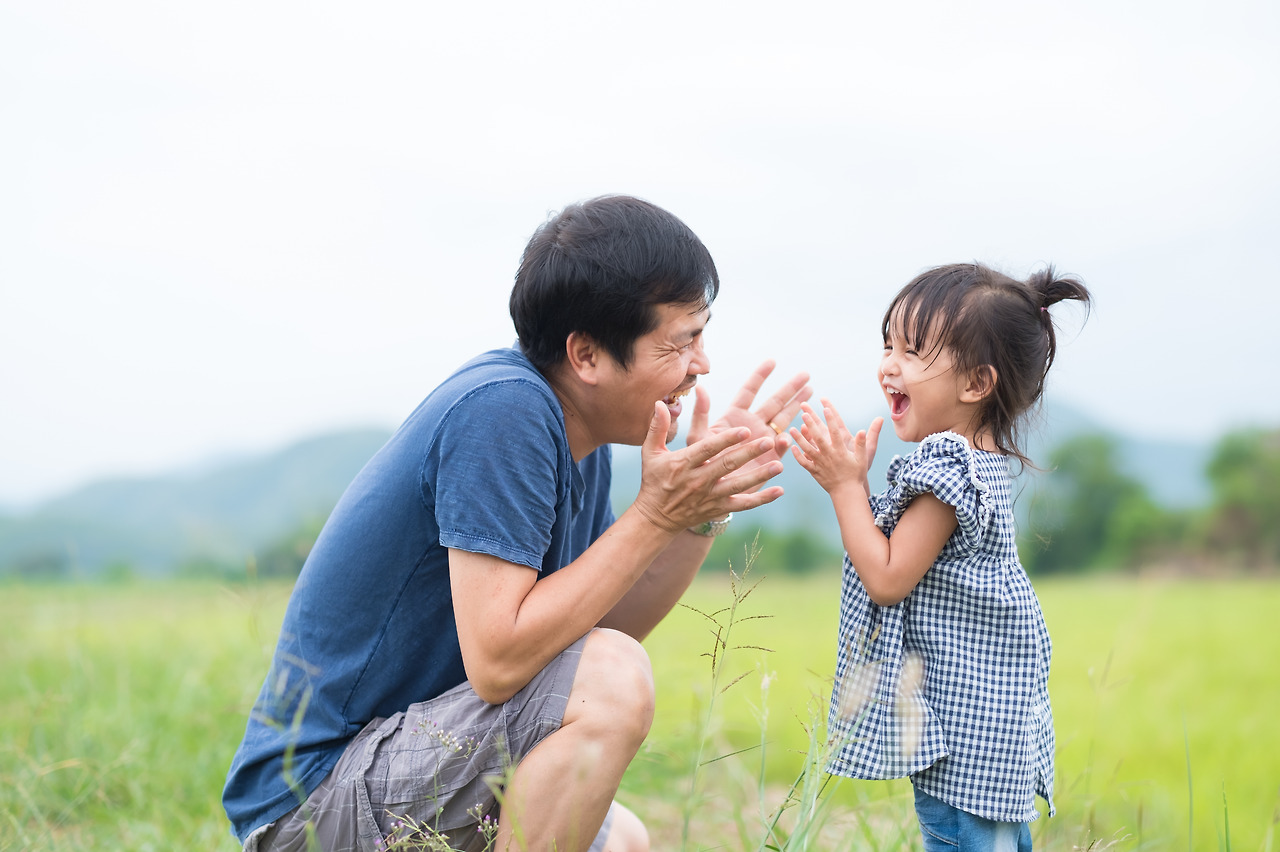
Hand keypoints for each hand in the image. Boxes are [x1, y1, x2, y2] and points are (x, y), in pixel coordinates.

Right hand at [630, 401, 784, 533]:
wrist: (656, 517)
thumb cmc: (655, 479)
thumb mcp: (651, 452)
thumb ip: (657, 427)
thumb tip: (660, 403)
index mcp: (684, 463)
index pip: (708, 449)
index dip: (726, 440)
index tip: (743, 430)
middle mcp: (699, 480)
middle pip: (728, 465)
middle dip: (748, 454)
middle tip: (768, 441)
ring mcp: (711, 496)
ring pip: (739, 485)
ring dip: (759, 476)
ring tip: (778, 466)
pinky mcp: (719, 508)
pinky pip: (744, 504)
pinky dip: (762, 499)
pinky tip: (779, 490)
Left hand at [688, 360, 812, 463]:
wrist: (709, 491)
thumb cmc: (699, 464)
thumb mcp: (697, 439)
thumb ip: (701, 415)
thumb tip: (701, 389)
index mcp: (734, 417)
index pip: (749, 392)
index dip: (760, 376)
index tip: (772, 361)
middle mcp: (752, 426)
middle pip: (774, 403)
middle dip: (789, 389)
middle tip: (805, 375)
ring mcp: (763, 442)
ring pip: (784, 420)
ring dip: (797, 407)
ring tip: (811, 393)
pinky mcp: (770, 459)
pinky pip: (783, 447)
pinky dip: (787, 440)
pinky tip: (789, 435)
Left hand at [790, 400, 881, 497]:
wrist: (847, 493)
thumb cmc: (856, 475)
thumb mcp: (862, 459)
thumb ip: (861, 444)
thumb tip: (863, 430)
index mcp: (841, 451)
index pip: (835, 432)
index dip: (830, 419)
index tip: (826, 408)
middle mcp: (829, 456)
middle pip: (818, 438)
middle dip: (811, 425)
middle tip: (804, 413)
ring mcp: (820, 464)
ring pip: (808, 449)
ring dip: (799, 438)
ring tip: (792, 428)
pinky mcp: (814, 472)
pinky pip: (804, 463)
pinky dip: (797, 455)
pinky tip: (792, 447)